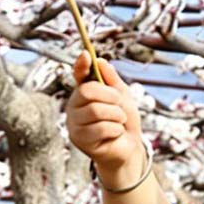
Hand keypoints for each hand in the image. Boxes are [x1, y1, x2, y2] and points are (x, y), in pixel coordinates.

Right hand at [65, 52, 144, 182]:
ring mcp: (74, 123)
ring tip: (119, 121)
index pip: (79, 75)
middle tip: (120, 104)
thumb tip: (100, 61)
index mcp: (84, 93)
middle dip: (110, 96)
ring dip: (116, 115)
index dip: (81, 65)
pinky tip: (115, 134)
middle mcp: (75, 106)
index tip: (87, 55)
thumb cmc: (124, 121)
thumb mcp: (123, 96)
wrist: (129, 148)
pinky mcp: (79, 139)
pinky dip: (115, 129)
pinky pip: (101, 128)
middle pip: (86, 91)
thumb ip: (112, 80)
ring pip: (95, 111)